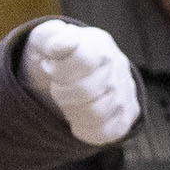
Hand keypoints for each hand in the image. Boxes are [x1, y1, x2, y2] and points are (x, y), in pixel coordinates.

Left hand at [25, 18, 138, 147]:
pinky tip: (77, 117)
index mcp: (98, 44)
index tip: (51, 68)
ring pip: (97, 114)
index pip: (83, 61)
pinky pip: (106, 132)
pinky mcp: (126, 117)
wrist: (72, 76)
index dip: (60, 72)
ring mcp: (125, 92)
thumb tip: (63, 43)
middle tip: (57, 88)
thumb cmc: (54, 58)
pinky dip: (85, 130)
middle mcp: (118, 66)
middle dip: (62, 94)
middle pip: (87, 91)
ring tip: (68, 102)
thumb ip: (50, 37)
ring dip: (72, 112)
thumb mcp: (43, 40)